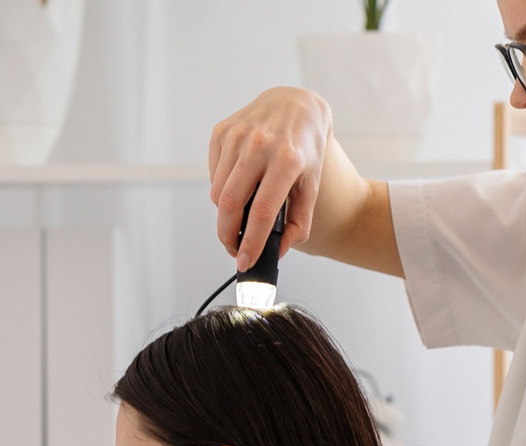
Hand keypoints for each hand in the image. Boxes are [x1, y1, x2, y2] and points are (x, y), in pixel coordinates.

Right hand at [208, 87, 332, 271]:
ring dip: (225, 214)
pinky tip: (239, 186)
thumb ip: (299, 222)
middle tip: (233, 249)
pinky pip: (214, 174)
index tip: (244, 262)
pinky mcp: (222, 132)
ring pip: (218, 192)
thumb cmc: (306, 148)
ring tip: (240, 218)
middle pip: (230, 204)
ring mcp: (237, 136)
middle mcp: (259, 145)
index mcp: (287, 161)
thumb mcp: (311, 185)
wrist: (297, 104)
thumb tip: (277, 252)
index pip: (262, 212)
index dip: (250, 242)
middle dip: (227, 235)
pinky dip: (222, 189)